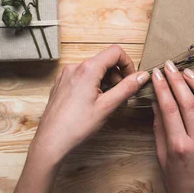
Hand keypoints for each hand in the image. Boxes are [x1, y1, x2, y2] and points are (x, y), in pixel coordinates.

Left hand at [29, 44, 149, 165]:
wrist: (51, 141)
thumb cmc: (76, 126)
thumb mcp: (107, 106)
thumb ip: (127, 88)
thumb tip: (143, 75)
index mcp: (88, 69)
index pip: (115, 52)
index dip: (128, 64)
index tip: (131, 79)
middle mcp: (75, 67)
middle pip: (104, 60)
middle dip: (117, 75)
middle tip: (120, 95)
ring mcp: (66, 74)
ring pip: (94, 69)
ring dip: (105, 81)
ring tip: (106, 102)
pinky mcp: (61, 83)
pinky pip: (82, 76)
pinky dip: (93, 84)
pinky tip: (92, 103)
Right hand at [152, 61, 193, 192]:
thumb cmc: (178, 183)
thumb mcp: (161, 157)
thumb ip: (160, 129)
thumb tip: (157, 102)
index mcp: (179, 146)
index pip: (169, 108)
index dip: (162, 87)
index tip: (157, 74)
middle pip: (189, 102)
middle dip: (177, 80)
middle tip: (170, 66)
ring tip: (189, 73)